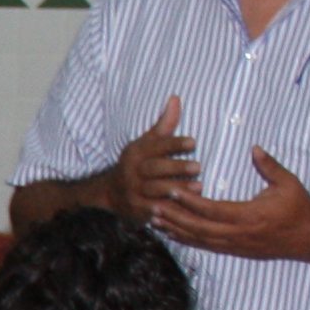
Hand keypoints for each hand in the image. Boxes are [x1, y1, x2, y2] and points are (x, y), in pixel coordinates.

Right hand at [105, 95, 199, 216]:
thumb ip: (164, 124)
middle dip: (176, 168)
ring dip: (176, 189)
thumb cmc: (138, 164)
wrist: (110, 192)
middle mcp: (132, 172)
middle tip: (198, 166)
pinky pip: (152, 211)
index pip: (156, 147)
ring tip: (198, 187)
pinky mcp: (136, 210)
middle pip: (154, 169)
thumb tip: (175, 98)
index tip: (193, 142)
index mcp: (136, 153)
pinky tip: (182, 209)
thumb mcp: (147, 143)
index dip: (174, 144)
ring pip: (155, 191)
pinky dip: (166, 211)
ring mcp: (133, 192)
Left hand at [152, 146, 309, 261]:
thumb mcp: (288, 183)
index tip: (172, 190)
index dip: (190, 201)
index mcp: (249, 216)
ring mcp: (236, 246)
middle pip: (198, 228)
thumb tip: (254, 148)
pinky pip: (206, 247)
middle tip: (152, 208)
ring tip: (154, 221)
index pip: (212, 210)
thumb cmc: (300, 208)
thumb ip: (269, 166)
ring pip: (199, 240)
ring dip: (175, 230)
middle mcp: (239, 234)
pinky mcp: (236, 251)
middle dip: (174, 218)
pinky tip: (173, 234)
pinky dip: (187, 240)